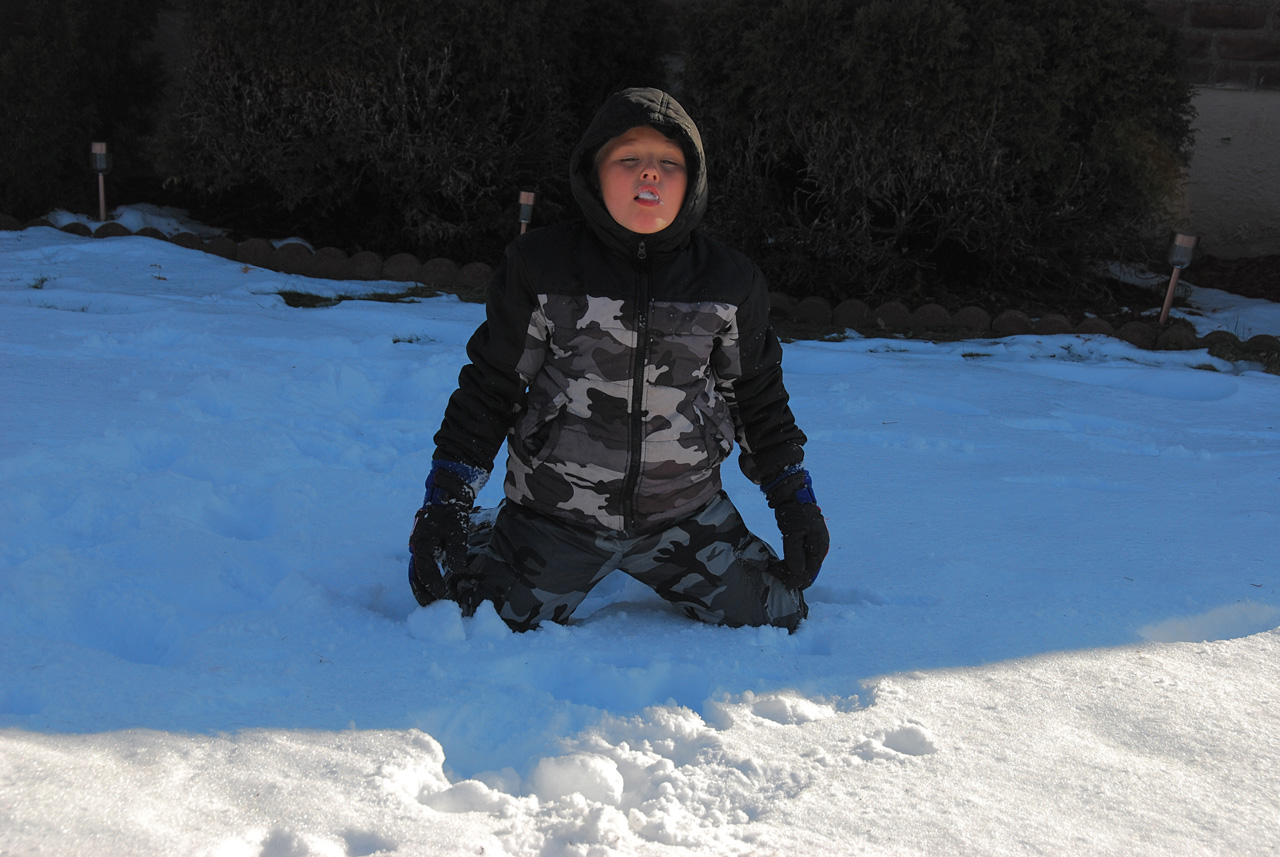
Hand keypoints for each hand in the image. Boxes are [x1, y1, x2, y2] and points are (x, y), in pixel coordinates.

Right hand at [408, 503, 467, 605]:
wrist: (446, 496)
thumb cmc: (451, 512)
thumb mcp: (456, 530)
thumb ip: (456, 550)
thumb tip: (456, 569)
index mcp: (421, 543)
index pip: (424, 570)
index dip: (433, 585)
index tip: (443, 596)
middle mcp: (416, 546)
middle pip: (416, 574)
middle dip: (422, 592)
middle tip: (431, 608)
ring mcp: (419, 547)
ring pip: (417, 571)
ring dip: (423, 587)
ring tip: (431, 603)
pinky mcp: (425, 547)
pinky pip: (422, 566)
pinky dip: (426, 578)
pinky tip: (434, 588)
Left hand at [764, 468, 828, 589]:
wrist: (792, 494)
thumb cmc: (794, 512)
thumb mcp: (793, 534)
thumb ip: (795, 555)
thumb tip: (799, 575)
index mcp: (820, 547)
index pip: (811, 572)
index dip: (798, 581)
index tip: (784, 585)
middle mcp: (819, 548)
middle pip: (807, 570)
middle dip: (791, 575)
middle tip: (774, 574)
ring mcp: (812, 544)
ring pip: (801, 565)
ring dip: (788, 569)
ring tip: (772, 568)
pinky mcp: (805, 541)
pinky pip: (798, 557)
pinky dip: (789, 562)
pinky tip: (778, 563)